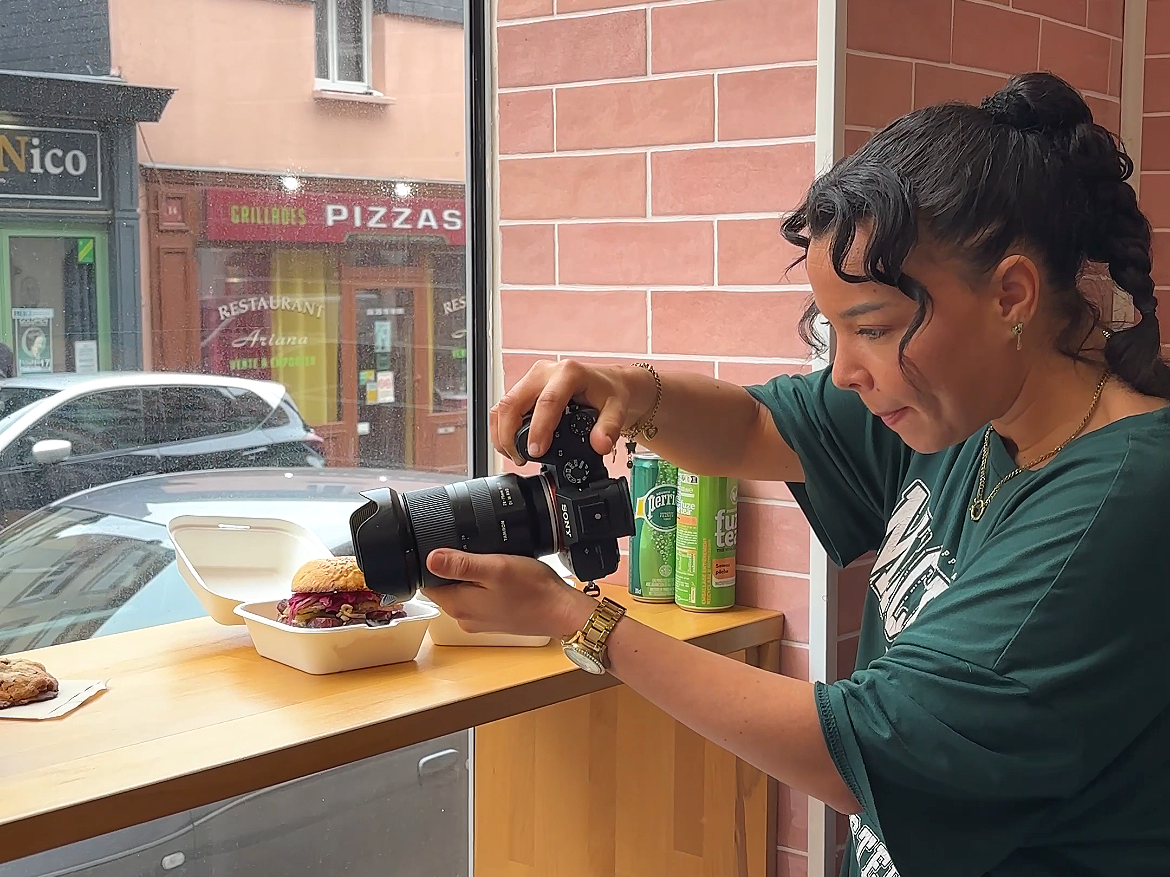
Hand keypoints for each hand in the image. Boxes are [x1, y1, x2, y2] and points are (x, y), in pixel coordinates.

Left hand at [421, 549, 596, 638]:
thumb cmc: (533, 591)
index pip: (428, 583)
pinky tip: (500, 577)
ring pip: (462, 591)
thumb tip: (429, 559)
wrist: (562, 612)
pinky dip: (484, 585)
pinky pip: (478, 598)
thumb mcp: (495, 568)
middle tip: (475, 550)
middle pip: (443, 587)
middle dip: (453, 568)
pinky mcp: (493, 619)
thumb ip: (460, 564)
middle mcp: (464, 617)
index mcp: (458, 605)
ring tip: (490, 562)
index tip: (448, 546)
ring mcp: (479, 620)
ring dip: (470, 576)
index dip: (432, 562)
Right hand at [491, 359, 655, 464]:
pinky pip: (505, 406)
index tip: (535, 452)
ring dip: (502, 433)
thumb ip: (609, 428)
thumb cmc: (609, 393)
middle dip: (510, 434)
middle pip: (513, 402)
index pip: (546, 402)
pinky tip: (511, 445)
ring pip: (504, 404)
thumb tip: (599, 445)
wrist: (607, 384)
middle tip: (520, 459)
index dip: (538, 429)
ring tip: (515, 456)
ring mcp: (531, 378)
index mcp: (568, 373)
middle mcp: (545, 372)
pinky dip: (502, 427)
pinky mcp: (524, 388)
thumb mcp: (617, 409)